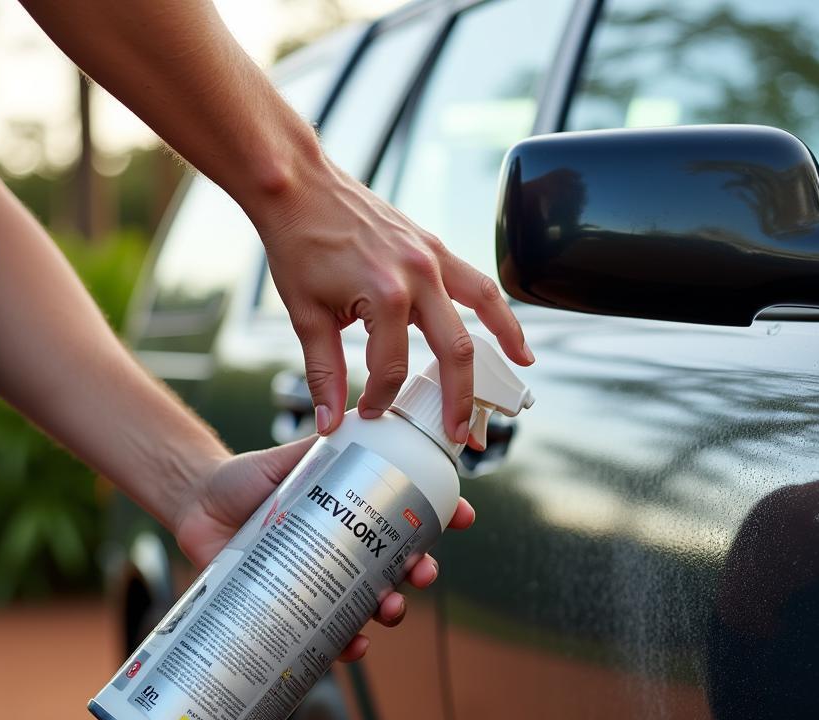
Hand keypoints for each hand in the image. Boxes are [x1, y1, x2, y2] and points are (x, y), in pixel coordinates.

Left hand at [172, 437, 474, 660]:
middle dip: (420, 571)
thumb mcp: (290, 458)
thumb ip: (324, 446)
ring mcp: (323, 580)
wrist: (198, 505)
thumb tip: (361, 419)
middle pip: (398, 566)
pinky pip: (328, 634)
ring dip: (392, 610)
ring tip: (391, 608)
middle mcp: (346, 549)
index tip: (462, 515)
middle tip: (422, 572)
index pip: (408, 515)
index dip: (441, 516)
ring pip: (371, 603)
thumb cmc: (248, 479)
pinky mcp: (295, 606)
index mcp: (354, 511)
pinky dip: (346, 644)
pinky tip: (355, 644)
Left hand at [257, 157, 532, 440]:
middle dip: (459, 398)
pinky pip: (477, 281)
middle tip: (459, 433)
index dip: (381, 397)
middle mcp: (419, 275)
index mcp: (385, 295)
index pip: (393, 368)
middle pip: (455, 350)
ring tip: (520, 372)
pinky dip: (496, 307)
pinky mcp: (434, 246)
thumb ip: (323, 373)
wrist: (298, 187)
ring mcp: (432, 257)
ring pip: (485, 308)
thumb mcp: (306, 315)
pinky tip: (505, 328)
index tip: (370, 411)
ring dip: (505, 343)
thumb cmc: (299, 243)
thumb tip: (328, 420)